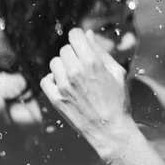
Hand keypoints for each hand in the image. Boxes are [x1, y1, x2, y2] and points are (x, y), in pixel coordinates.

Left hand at [41, 28, 132, 159]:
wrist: (110, 131)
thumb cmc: (118, 101)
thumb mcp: (117, 73)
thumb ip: (101, 52)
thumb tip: (87, 34)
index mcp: (92, 63)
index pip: (75, 35)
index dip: (79, 37)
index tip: (81, 43)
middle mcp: (75, 72)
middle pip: (65, 49)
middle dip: (74, 54)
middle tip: (83, 66)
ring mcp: (63, 86)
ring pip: (55, 63)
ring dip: (63, 67)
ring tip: (74, 77)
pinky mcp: (55, 99)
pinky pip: (46, 80)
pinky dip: (53, 80)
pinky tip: (64, 86)